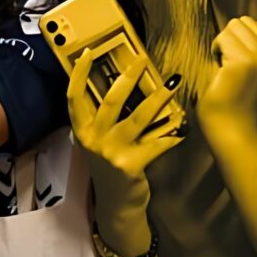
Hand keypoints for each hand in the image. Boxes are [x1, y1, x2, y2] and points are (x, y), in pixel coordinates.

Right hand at [68, 50, 183, 181]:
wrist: (117, 204)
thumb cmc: (111, 167)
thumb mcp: (100, 143)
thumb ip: (107, 120)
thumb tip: (126, 86)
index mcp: (82, 131)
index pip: (74, 97)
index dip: (78, 74)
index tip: (88, 52)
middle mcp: (93, 140)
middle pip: (110, 101)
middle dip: (128, 77)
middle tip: (142, 60)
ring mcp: (111, 152)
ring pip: (138, 117)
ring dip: (158, 99)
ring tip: (172, 84)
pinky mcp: (131, 165)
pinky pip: (156, 143)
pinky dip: (172, 135)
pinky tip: (182, 129)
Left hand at [201, 17, 256, 119]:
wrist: (230, 123)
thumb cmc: (237, 97)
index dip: (243, 38)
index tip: (239, 60)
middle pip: (247, 22)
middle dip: (232, 37)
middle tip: (228, 61)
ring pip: (235, 26)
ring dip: (223, 41)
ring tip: (224, 63)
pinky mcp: (244, 62)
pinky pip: (223, 37)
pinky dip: (215, 48)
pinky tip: (219, 67)